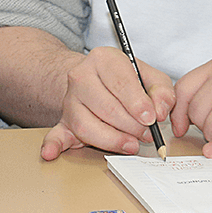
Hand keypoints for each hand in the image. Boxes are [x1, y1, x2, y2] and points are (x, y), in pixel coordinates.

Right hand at [39, 47, 174, 160]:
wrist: (97, 81)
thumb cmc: (126, 80)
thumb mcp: (150, 76)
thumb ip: (161, 91)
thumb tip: (159, 112)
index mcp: (103, 59)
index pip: (120, 82)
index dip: (138, 103)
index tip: (151, 118)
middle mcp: (81, 76)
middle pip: (106, 107)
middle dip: (130, 126)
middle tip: (146, 134)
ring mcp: (70, 100)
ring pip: (87, 125)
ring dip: (112, 140)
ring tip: (130, 144)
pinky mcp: (63, 121)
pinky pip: (55, 134)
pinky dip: (53, 145)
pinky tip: (50, 153)